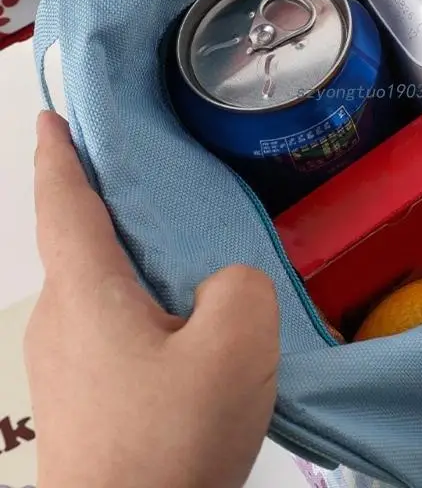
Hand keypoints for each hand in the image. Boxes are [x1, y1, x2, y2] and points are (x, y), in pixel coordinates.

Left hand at [25, 112, 279, 487]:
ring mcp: (66, 361)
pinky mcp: (85, 394)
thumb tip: (221, 285)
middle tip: (154, 169)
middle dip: (106, 198)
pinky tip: (180, 312)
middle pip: (79, 239)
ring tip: (181, 239)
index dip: (59, 153)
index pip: (63, 201)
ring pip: (97, 283)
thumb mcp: (235, 341)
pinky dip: (136, 292)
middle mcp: (61, 317)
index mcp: (87, 290)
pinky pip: (109, 319)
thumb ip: (240, 282)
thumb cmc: (171, 434)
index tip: (53, 116)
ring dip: (127, 251)